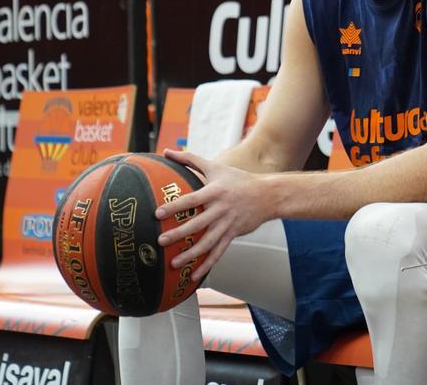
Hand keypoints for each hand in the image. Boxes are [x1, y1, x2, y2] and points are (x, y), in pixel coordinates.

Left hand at [156, 148, 275, 280]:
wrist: (268, 195)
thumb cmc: (238, 180)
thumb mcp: (216, 167)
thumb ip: (190, 159)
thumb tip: (167, 151)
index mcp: (215, 192)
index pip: (191, 200)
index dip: (175, 207)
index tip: (158, 214)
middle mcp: (221, 209)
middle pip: (197, 223)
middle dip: (179, 234)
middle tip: (161, 241)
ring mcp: (228, 223)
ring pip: (208, 242)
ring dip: (191, 253)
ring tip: (174, 262)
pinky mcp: (234, 234)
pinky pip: (219, 251)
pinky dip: (207, 263)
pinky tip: (195, 274)